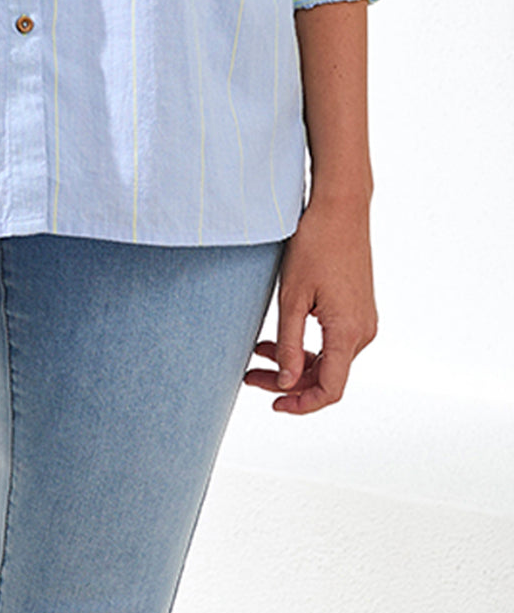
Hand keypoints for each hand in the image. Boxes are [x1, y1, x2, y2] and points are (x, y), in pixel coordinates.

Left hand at [244, 190, 376, 413]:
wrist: (341, 208)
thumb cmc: (315, 245)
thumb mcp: (292, 297)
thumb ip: (290, 345)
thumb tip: (288, 383)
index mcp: (348, 332)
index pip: (330, 390)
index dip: (302, 404)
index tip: (274, 404)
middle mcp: (363, 331)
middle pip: (327, 377)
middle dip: (289, 382)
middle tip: (250, 375)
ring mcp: (364, 320)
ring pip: (330, 359)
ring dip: (296, 362)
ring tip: (258, 352)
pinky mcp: (358, 308)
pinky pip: (334, 340)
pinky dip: (308, 345)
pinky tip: (279, 336)